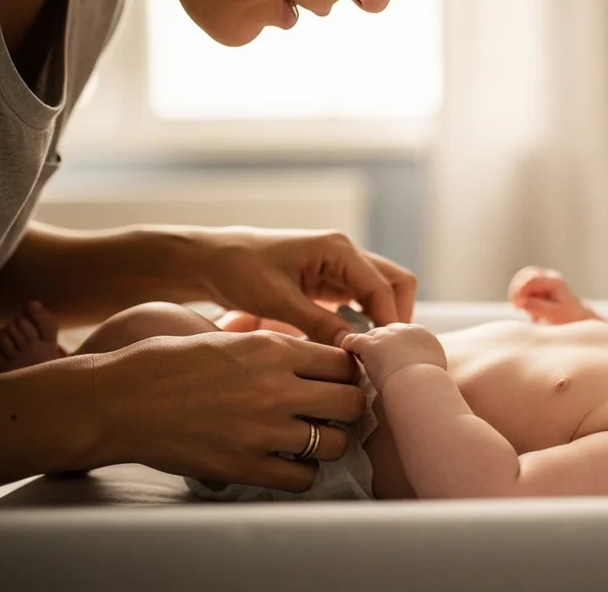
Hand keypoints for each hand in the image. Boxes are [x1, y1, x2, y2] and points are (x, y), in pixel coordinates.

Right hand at [93, 331, 364, 492]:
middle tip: (333, 411)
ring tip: (311, 438)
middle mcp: (275, 388)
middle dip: (348, 406)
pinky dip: (302, 472)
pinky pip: (303, 478)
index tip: (338, 380)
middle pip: (351, 402)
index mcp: (272, 349)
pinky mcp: (245, 466)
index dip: (346, 372)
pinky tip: (287, 461)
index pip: (344, 362)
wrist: (119, 401)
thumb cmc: (169, 364)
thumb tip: (315, 360)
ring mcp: (262, 430)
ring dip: (328, 441)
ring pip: (335, 443)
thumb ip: (275, 349)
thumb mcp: (229, 338)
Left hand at [196, 228, 415, 345]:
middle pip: (396, 283)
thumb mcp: (277, 300)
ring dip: (382, 320)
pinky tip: (352, 347)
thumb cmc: (239, 271)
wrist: (210, 261)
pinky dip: (366, 322)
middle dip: (397, 318)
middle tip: (384, 354)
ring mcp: (340, 267)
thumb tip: (355, 350)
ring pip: (383, 292)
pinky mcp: (330, 282)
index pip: (383, 288)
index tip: (382, 357)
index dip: (388, 323)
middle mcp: (346, 254)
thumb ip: (319, 324)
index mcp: (337, 249)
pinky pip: (362, 301)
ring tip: (371, 354)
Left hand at [341, 324, 446, 389]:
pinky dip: (348, 346)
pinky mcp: (369, 344)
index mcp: (422, 334)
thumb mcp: (435, 369)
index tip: (393, 359)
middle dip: (382, 345)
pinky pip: (353, 340)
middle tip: (377, 362)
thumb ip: (424, 362)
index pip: (404, 334)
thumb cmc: (428, 385)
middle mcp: (404, 329)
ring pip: (370, 336)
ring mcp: (386, 335)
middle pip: (387, 332)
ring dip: (366, 347)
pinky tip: (346, 353)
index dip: (397, 347)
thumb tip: (419, 370)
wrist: (419, 385)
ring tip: (361, 360)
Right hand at [508, 267, 596, 324]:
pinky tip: (530, 310)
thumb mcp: (553, 315)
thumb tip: (520, 301)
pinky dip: (522, 297)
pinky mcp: (541, 285)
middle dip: (516, 290)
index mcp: (555, 282)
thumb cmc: (567, 318)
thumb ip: (537, 307)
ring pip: (523, 279)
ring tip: (522, 309)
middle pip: (525, 274)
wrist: (577, 319)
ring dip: (519, 294)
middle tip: (515, 306)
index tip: (516, 306)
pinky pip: (525, 286)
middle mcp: (550, 277)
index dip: (520, 291)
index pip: (532, 279)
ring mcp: (545, 280)